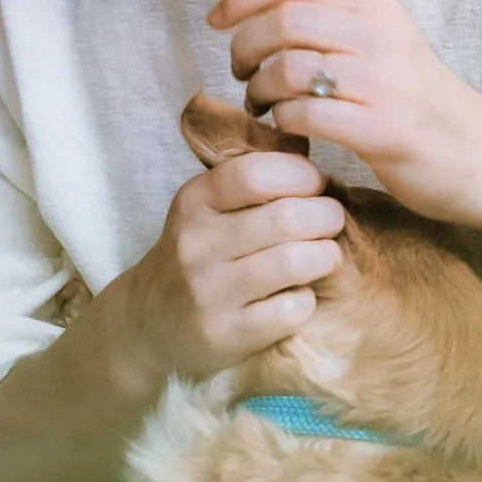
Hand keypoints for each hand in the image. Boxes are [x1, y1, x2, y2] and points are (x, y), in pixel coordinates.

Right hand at [116, 147, 345, 384]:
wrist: (150, 320)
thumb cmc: (199, 253)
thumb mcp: (208, 207)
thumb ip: (251, 179)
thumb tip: (308, 146)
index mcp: (194, 202)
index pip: (256, 173)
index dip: (300, 174)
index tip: (314, 184)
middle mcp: (196, 245)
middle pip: (286, 218)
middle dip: (326, 215)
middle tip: (331, 220)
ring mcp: (210, 293)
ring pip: (295, 263)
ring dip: (325, 256)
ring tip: (324, 256)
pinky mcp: (226, 335)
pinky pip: (292, 311)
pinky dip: (306, 300)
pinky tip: (297, 295)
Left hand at [210, 0, 481, 227]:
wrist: (480, 153)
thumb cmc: (415, 96)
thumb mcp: (371, 36)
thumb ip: (315, 3)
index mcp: (374, 4)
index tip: (218, 20)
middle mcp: (380, 34)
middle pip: (284, 18)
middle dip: (244, 45)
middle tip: (241, 71)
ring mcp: (385, 82)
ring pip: (289, 66)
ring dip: (258, 88)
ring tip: (261, 104)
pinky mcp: (385, 130)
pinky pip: (308, 115)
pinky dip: (282, 121)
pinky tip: (287, 128)